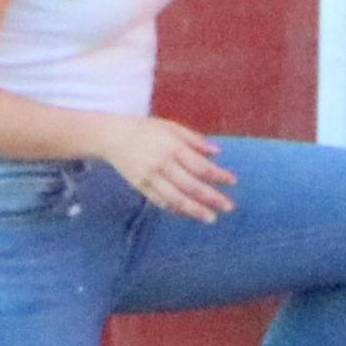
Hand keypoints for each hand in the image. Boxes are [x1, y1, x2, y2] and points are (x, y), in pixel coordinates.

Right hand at [99, 116, 233, 221]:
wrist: (112, 137)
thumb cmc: (146, 130)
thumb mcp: (171, 127)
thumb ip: (194, 140)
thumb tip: (217, 153)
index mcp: (172, 147)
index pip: (200, 165)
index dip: (218, 175)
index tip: (233, 181)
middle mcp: (162, 164)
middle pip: (191, 186)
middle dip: (212, 198)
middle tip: (229, 207)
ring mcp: (150, 177)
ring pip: (176, 199)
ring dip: (195, 210)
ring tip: (211, 218)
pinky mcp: (141, 186)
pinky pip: (161, 202)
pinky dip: (176, 209)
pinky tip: (189, 213)